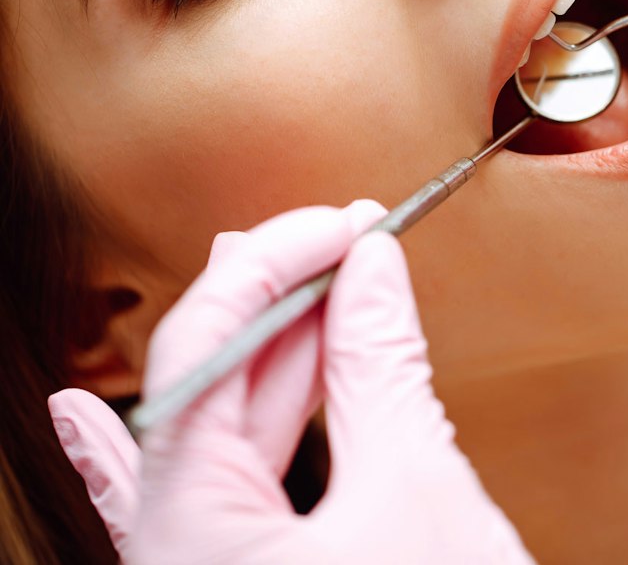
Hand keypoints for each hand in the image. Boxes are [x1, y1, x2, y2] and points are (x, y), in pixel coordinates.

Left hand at [49, 203, 533, 562]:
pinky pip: (201, 490)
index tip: (337, 223)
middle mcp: (175, 554)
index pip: (201, 354)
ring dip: (271, 348)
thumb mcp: (416, 491)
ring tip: (298, 273)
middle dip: (283, 298)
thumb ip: (381, 365)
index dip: (271, 268)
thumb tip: (374, 267)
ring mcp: (204, 563)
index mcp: (188, 538)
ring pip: (222, 430)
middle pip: (211, 387)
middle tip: (345, 238)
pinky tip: (84, 412)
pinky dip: (189, 442)